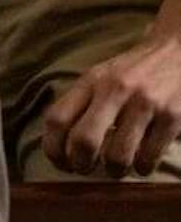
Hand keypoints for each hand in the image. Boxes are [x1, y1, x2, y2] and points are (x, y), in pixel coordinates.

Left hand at [42, 32, 180, 177]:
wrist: (178, 51)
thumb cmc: (132, 71)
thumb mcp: (100, 77)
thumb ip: (80, 103)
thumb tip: (60, 145)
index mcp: (91, 81)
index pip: (57, 119)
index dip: (53, 149)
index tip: (60, 163)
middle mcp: (115, 90)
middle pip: (84, 140)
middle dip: (81, 164)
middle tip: (86, 170)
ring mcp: (146, 103)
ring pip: (118, 155)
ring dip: (114, 171)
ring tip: (115, 169)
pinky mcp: (172, 116)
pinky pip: (149, 156)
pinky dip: (142, 167)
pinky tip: (142, 163)